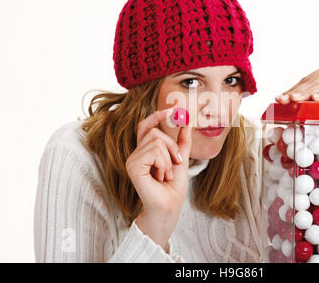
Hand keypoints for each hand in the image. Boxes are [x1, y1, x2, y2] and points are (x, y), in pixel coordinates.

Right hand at [125, 108, 191, 250]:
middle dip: (172, 146)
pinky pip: (154, 151)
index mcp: (145, 152)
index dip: (157, 116)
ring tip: (166, 174)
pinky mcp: (133, 166)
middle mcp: (135, 154)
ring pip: (156, 141)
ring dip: (169, 159)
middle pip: (155, 132)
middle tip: (176, 163)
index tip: (174, 111)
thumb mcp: (180, 159)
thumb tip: (187, 121)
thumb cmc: (173, 188)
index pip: (145, 126)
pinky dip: (164, 163)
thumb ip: (182, 141)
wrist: (170, 207)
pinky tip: (161, 176)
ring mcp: (132, 160)